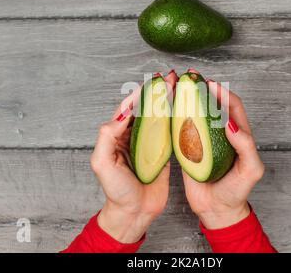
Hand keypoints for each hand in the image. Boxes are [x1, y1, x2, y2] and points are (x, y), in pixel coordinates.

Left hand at [91, 70, 177, 242]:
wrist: (134, 212)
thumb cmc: (116, 190)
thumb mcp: (102, 163)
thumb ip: (107, 136)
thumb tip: (124, 112)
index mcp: (118, 135)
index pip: (129, 107)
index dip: (142, 92)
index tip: (155, 80)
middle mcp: (134, 136)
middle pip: (147, 108)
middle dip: (160, 91)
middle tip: (173, 77)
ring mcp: (150, 144)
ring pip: (160, 117)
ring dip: (170, 101)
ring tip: (182, 87)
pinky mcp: (163, 153)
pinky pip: (171, 133)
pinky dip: (178, 120)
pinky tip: (187, 110)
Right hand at [182, 77, 264, 228]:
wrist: (217, 210)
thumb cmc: (237, 191)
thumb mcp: (250, 170)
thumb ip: (245, 146)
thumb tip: (229, 124)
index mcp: (237, 134)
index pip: (232, 106)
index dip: (222, 93)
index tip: (210, 84)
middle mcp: (219, 133)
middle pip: (211, 104)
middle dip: (202, 88)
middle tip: (190, 75)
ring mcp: (203, 140)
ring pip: (195, 113)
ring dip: (187, 98)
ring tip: (176, 84)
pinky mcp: (188, 149)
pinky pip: (180, 129)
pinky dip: (175, 115)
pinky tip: (167, 107)